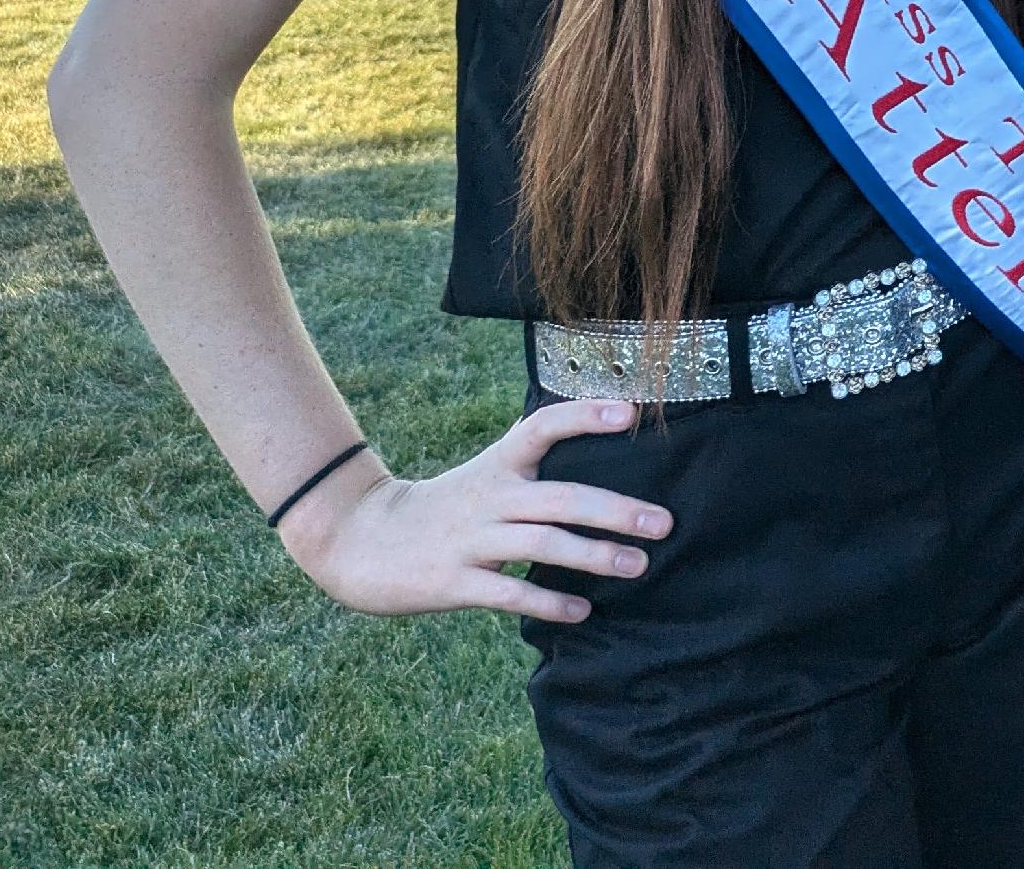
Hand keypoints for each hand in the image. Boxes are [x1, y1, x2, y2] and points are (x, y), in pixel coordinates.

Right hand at [275, 401, 672, 623]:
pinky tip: (582, 611)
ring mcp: (470, 540)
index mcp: (498, 464)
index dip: (585, 416)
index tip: (631, 413)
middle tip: (664, 522)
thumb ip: (534, 467)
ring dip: (594, 557)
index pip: (543, 427)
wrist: (359, 540)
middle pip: (561, 497)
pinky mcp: (453, 582)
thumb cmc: (443, 507)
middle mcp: (489, 497)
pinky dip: (547, 602)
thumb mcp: (485, 474)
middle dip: (616, 510)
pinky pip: (509, 592)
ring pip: (542, 545)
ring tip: (637, 566)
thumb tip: (605, 466)